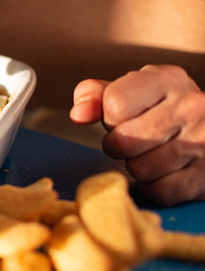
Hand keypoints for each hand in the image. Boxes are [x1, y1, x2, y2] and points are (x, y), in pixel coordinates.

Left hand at [70, 65, 204, 205]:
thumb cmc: (162, 110)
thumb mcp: (132, 91)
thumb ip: (96, 96)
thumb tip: (78, 114)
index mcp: (168, 79)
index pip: (114, 104)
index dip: (110, 117)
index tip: (125, 118)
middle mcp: (191, 106)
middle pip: (122, 141)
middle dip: (119, 145)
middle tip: (136, 140)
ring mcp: (203, 141)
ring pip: (139, 169)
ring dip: (137, 167)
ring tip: (154, 154)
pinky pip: (159, 191)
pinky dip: (155, 187)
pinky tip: (166, 172)